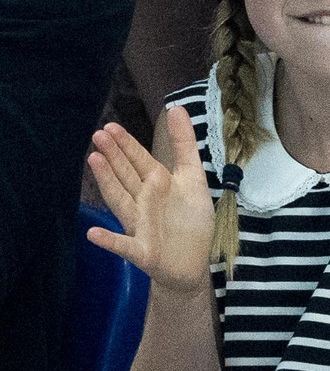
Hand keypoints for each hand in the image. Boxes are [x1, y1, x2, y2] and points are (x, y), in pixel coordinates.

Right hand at [86, 106, 214, 293]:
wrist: (195, 263)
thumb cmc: (191, 219)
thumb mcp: (192, 177)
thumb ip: (184, 144)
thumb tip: (176, 107)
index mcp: (156, 183)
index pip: (139, 159)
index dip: (126, 144)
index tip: (110, 126)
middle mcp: (143, 201)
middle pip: (126, 175)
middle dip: (113, 156)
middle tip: (98, 135)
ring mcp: (140, 226)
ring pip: (121, 201)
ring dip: (107, 183)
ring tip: (93, 162)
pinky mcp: (143, 252)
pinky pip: (124, 245)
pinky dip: (110, 241)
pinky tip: (93, 233)